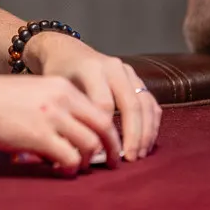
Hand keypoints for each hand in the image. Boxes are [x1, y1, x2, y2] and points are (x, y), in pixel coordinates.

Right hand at [0, 73, 122, 173]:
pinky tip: (62, 171)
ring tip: (79, 167)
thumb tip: (74, 132)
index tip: (110, 145)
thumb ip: (57, 106)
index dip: (110, 132)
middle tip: (113, 163)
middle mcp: (62, 99)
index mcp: (62, 87)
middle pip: (103, 127)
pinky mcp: (39, 136)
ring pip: (90, 145)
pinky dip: (71, 168)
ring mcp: (52, 117)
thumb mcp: (34, 92)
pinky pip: (69, 158)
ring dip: (88, 161)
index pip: (100, 111)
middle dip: (112, 149)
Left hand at [27, 33, 161, 160]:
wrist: (67, 51)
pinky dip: (152, 124)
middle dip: (133, 135)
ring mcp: (128, 72)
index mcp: (92, 68)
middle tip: (129, 159)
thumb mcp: (57, 89)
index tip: (102, 151)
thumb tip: (78, 148)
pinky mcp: (137, 78)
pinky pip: (151, 103)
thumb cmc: (59, 73)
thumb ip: (70, 112)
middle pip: (130, 105)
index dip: (104, 130)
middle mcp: (114, 68)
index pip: (104, 104)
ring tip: (139, 154)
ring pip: (146, 105)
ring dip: (146, 133)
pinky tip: (145, 142)